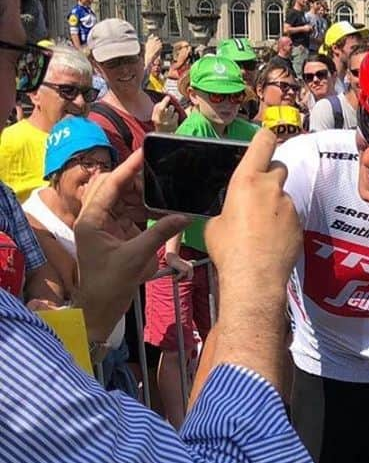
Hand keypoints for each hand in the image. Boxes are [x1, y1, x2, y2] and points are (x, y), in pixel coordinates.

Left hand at [74, 150, 188, 341]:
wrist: (100, 309)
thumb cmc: (109, 284)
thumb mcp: (136, 257)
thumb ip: (160, 233)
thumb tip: (184, 215)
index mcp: (91, 220)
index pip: (110, 185)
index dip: (128, 168)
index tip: (145, 152)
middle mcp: (95, 219)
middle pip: (115, 188)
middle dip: (137, 180)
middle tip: (160, 173)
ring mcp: (105, 227)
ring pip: (124, 200)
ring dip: (143, 195)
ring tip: (163, 190)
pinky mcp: (116, 236)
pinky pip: (131, 215)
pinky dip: (146, 211)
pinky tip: (161, 209)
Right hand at [152, 98, 178, 132]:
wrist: (165, 138)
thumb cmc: (161, 127)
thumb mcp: (155, 119)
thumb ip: (157, 111)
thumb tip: (162, 102)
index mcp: (154, 118)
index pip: (158, 107)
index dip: (164, 101)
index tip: (167, 97)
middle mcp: (160, 120)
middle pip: (164, 107)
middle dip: (167, 102)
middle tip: (169, 102)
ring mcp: (167, 122)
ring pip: (171, 109)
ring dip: (171, 109)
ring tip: (170, 112)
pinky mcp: (174, 124)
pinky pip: (176, 114)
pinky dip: (175, 114)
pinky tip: (174, 117)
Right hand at [203, 128, 301, 293]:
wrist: (255, 278)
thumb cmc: (229, 250)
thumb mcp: (215, 222)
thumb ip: (228, 206)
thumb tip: (232, 210)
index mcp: (248, 180)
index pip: (263, 143)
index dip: (263, 139)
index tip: (263, 140)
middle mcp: (273, 188)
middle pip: (278, 168)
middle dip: (270, 177)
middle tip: (257, 196)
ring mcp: (290, 207)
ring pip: (284, 197)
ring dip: (276, 205)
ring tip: (261, 229)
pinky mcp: (300, 225)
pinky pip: (291, 218)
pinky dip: (283, 224)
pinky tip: (272, 241)